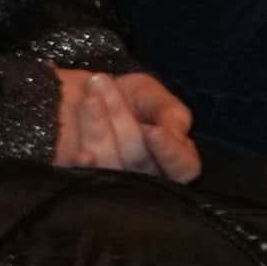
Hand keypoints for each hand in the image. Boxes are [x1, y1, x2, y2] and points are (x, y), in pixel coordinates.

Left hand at [48, 69, 203, 179]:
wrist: (90, 96)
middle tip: (104, 85)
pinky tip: (82, 155)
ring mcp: (117, 180)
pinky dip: (84, 166)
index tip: (153, 131)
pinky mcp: (88, 179)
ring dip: (98, 127)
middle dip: (122, 120)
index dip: (170, 152)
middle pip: (140, 160)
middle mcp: (148, 175)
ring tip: (89, 98)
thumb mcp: (156, 96)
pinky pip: (87, 176)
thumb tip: (176, 136)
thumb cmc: (132, 97)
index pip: (184, 167)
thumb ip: (172, 115)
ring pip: (112, 165)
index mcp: (174, 158)